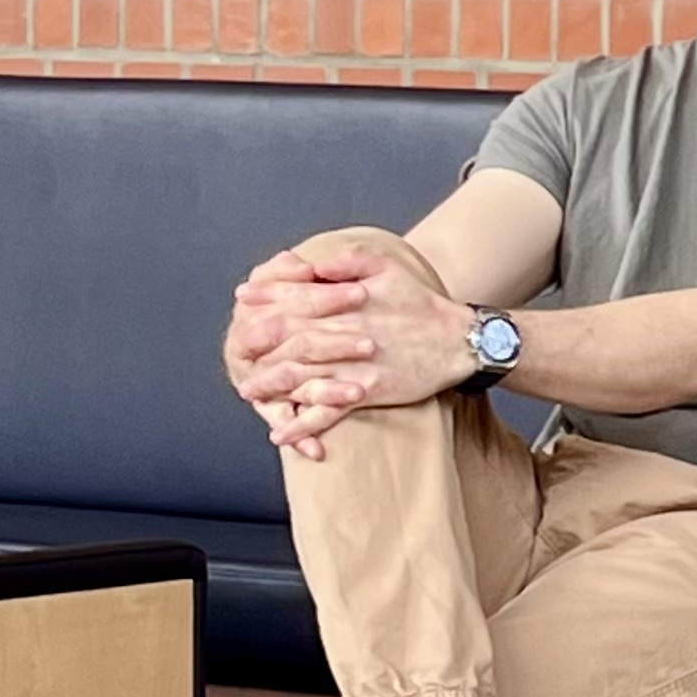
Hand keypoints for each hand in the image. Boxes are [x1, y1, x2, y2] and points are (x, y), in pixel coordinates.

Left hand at [223, 245, 478, 459]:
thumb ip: (347, 262)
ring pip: (303, 376)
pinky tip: (283, 434)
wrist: (460, 341)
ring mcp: (355, 366)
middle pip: (291, 340)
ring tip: (250, 392)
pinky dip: (303, 424)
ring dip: (272, 386)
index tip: (243, 301)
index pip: (295, 299)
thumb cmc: (423, 303)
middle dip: (259, 346)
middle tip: (237, 351)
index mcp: (348, 303)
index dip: (266, 299)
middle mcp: (346, 334)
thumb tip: (313, 265)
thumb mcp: (387, 268)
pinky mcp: (369, 391)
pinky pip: (328, 412)